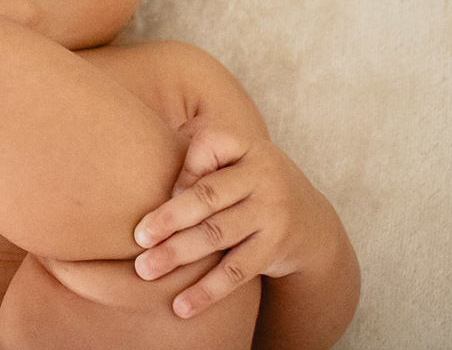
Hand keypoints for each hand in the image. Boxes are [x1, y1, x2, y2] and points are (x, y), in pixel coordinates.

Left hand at [132, 118, 336, 318]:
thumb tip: (146, 183)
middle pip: (207, 196)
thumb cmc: (251, 187)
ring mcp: (272, 214)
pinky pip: (236, 271)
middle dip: (168, 218)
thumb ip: (199, 161)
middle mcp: (264, 177)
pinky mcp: (275, 249)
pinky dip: (207, 290)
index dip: (184, 166)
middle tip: (138, 238)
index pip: (210, 146)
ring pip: (217, 234)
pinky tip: (181, 306)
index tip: (161, 188)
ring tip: (145, 270)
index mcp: (248, 148)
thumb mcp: (237, 163)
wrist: (313, 225)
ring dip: (177, 254)